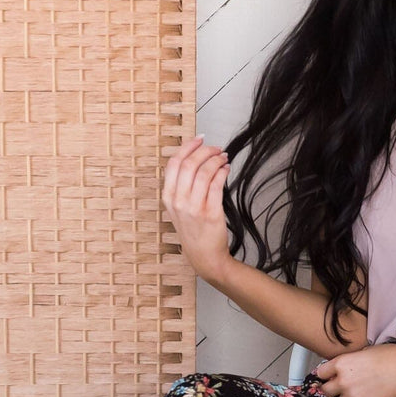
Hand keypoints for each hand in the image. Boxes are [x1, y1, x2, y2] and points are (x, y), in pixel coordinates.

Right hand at [161, 135, 231, 283]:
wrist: (204, 257)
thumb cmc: (194, 231)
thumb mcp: (179, 208)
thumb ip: (182, 186)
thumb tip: (195, 158)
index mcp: (168, 197)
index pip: (173, 163)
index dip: (187, 147)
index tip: (199, 139)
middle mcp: (178, 201)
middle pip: (189, 164)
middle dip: (205, 151)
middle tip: (216, 148)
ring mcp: (193, 207)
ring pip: (204, 171)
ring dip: (216, 160)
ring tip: (223, 158)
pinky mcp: (210, 212)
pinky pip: (217, 184)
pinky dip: (223, 171)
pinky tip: (226, 169)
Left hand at [314, 344, 395, 396]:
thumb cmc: (390, 355)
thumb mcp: (365, 351)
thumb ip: (351, 361)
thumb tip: (348, 367)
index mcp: (342, 363)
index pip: (320, 373)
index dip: (325, 376)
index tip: (329, 379)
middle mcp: (343, 380)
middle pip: (325, 391)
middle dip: (330, 392)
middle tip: (337, 392)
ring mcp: (353, 396)